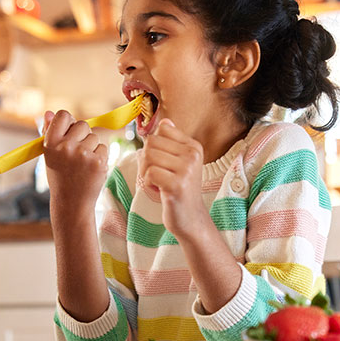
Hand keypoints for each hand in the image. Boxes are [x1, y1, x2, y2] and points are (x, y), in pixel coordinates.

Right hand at [43, 110, 108, 213]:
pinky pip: (103, 147)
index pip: (63, 115)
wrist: (72, 203)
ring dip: (91, 147)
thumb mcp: (50, 155)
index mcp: (51, 143)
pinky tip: (90, 169)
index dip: (68, 122)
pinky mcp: (98, 161)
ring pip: (94, 137)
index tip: (69, 132)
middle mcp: (66, 147)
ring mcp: (83, 154)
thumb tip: (48, 112)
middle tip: (76, 153)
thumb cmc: (60, 177)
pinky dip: (100, 156)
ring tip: (83, 164)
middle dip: (82, 135)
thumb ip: (49, 132)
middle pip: (82, 124)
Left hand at [138, 118, 205, 239]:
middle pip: (151, 142)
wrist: (190, 219)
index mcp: (193, 146)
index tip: (162, 164)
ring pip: (148, 156)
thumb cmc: (179, 190)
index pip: (161, 130)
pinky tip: (159, 191)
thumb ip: (171, 143)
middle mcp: (193, 154)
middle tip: (156, 176)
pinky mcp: (177, 184)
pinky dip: (147, 184)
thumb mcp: (179, 163)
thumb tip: (164, 121)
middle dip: (146, 160)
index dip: (153, 147)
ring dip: (145, 172)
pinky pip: (149, 174)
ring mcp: (187, 169)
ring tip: (157, 183)